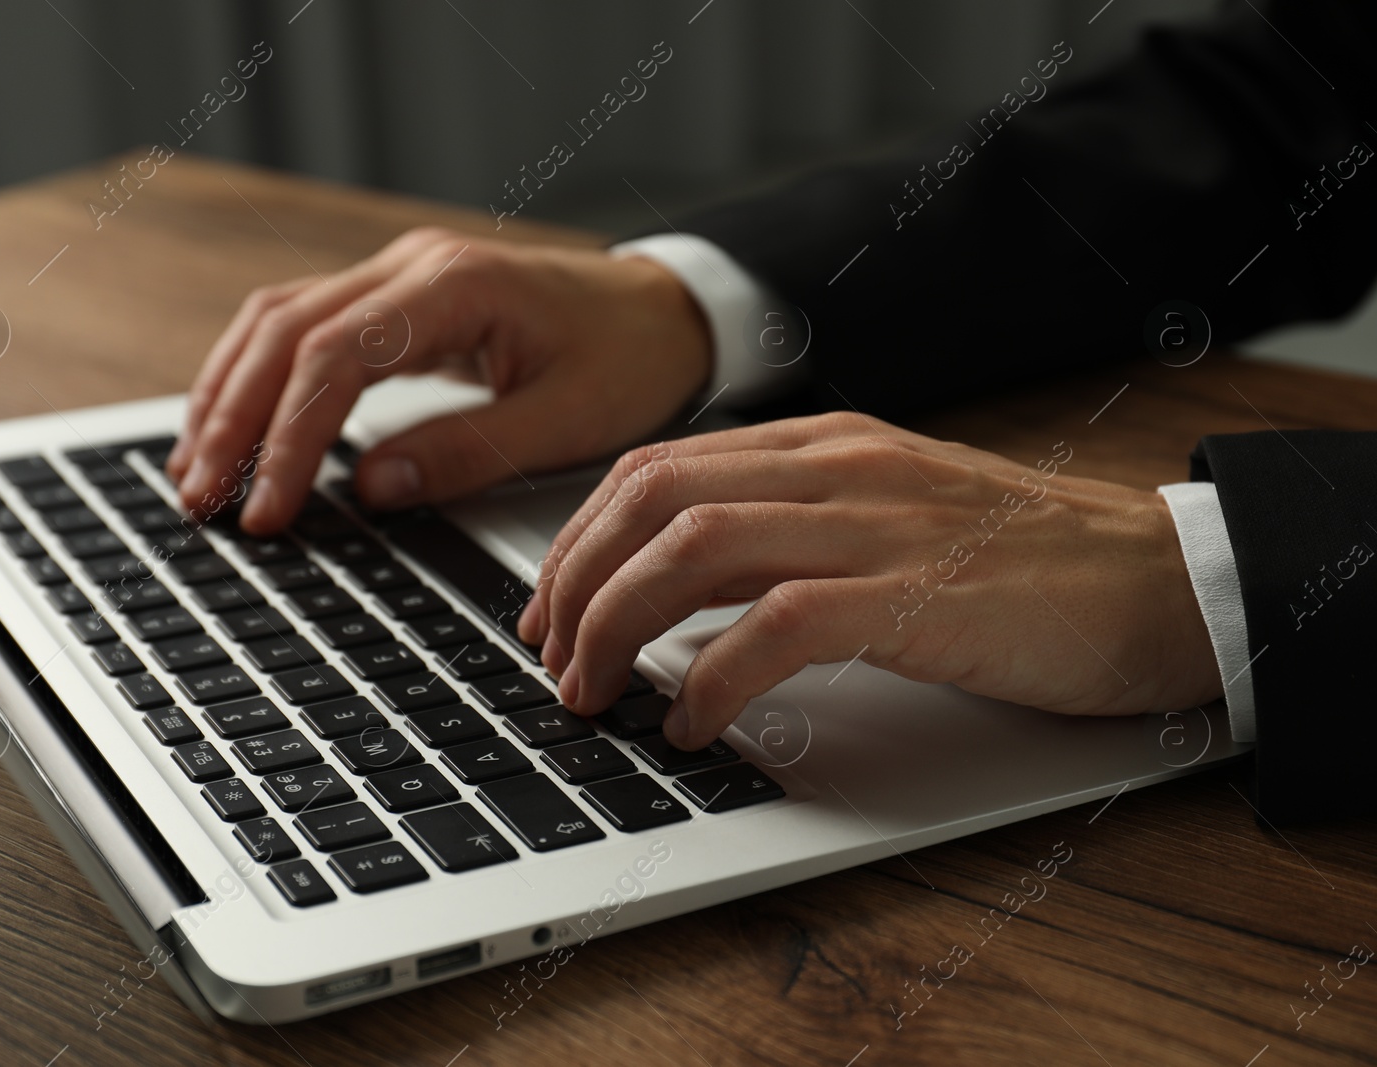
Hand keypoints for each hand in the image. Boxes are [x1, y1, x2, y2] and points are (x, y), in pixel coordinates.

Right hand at [167, 227, 712, 532]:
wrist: (669, 311)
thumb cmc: (630, 359)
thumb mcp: (567, 420)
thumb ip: (467, 452)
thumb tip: (370, 490)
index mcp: (455, 287)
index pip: (335, 354)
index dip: (288, 437)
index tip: (266, 509)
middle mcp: (413, 266)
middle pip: (284, 328)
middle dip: (232, 415)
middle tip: (200, 497)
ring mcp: (401, 275)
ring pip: (279, 318)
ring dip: (230, 392)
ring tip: (197, 470)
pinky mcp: (399, 298)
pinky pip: (305, 326)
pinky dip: (261, 377)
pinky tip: (238, 426)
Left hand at [515, 412, 1223, 749]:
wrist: (1159, 579)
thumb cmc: (1024, 563)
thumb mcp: (888, 517)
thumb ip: (791, 530)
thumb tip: (683, 587)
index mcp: (823, 446)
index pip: (657, 466)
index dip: (581, 537)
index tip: (548, 604)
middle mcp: (837, 468)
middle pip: (653, 498)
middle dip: (576, 580)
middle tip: (549, 657)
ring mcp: (875, 524)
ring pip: (695, 546)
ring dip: (617, 626)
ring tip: (592, 695)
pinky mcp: (915, 593)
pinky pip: (776, 625)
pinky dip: (709, 677)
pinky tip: (690, 723)